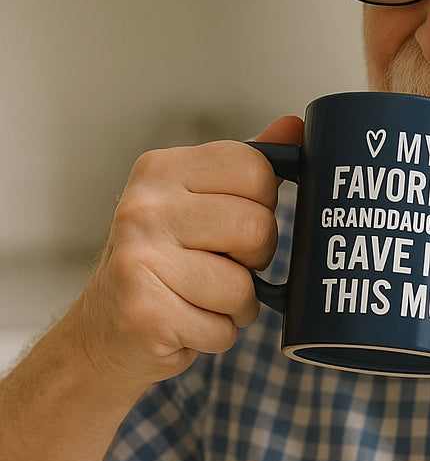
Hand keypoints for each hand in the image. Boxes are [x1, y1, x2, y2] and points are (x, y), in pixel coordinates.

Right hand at [68, 115, 303, 391]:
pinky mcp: (144, 315)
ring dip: (237, 305)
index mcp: (161, 170)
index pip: (255, 170)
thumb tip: (296, 125)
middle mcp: (143, 208)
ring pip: (243, 287)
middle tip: (222, 266)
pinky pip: (224, 329)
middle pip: (256, 228)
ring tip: (202, 299)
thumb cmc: (165, 263)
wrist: (102, 333)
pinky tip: (185, 325)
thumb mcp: (200, 204)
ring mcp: (138, 260)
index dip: (263, 204)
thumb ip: (247, 167)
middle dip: (255, 259)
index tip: (236, 221)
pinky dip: (217, 335)